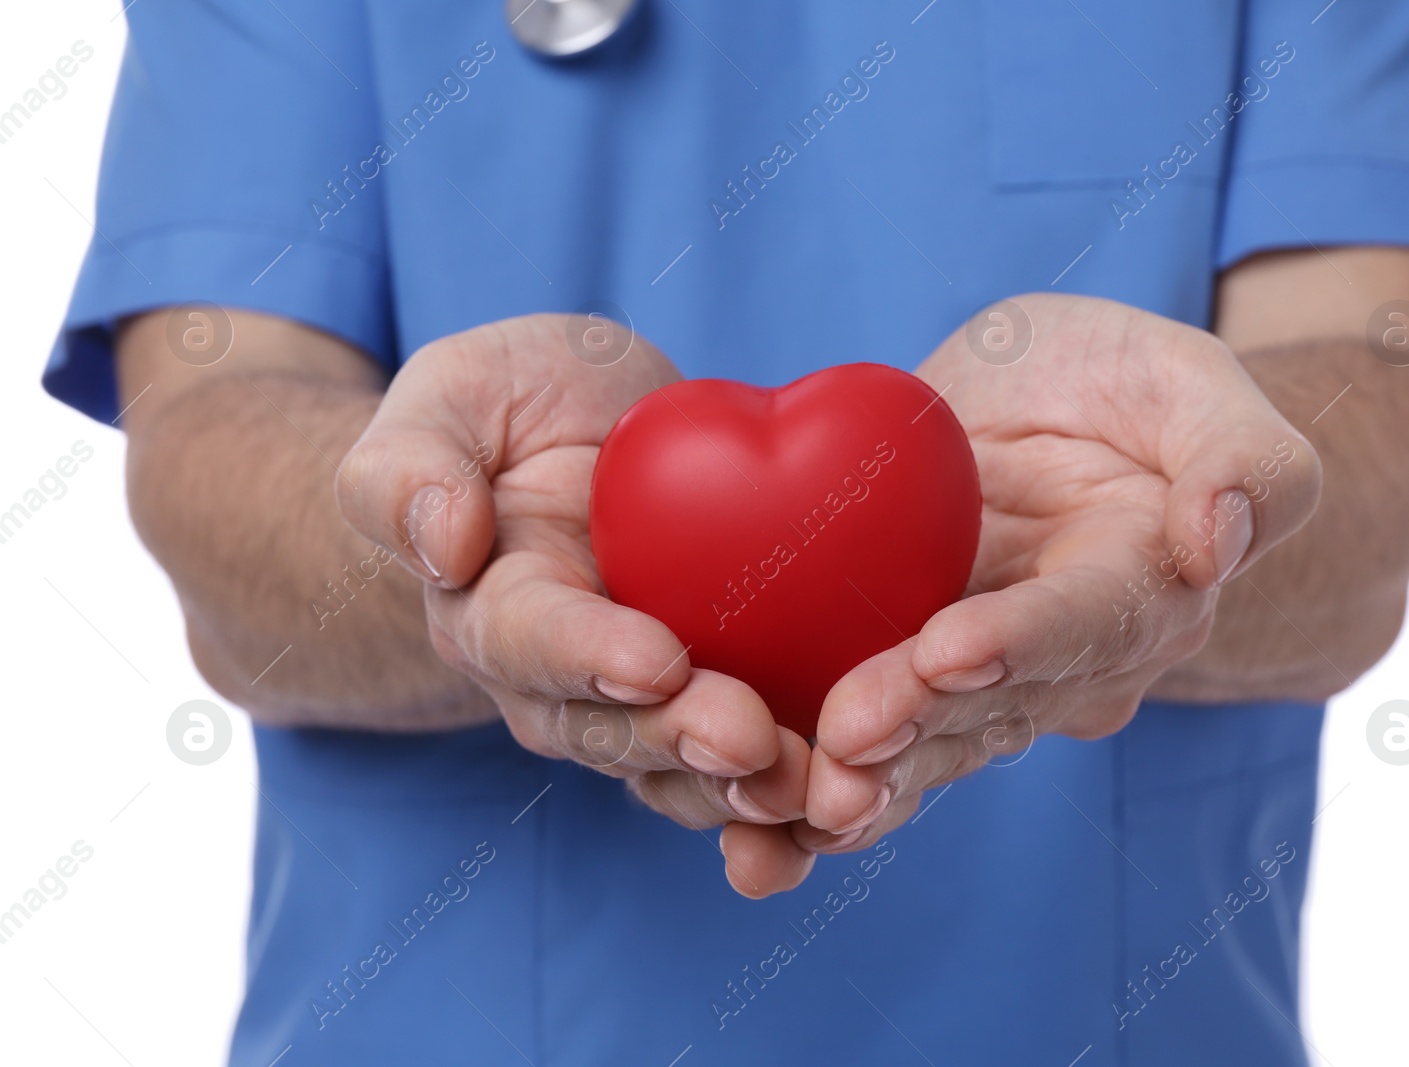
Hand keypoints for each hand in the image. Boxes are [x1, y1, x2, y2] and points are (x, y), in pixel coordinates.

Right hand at [336, 315, 814, 896]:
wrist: (581, 433)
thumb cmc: (509, 404)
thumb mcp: (451, 396)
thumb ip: (409, 466)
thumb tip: (441, 545)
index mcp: (494, 607)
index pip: (530, 642)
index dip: (589, 657)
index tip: (655, 661)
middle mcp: (564, 680)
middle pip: (616, 730)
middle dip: (683, 741)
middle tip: (753, 744)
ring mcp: (644, 700)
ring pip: (688, 767)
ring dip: (752, 787)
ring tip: (820, 791)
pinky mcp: (720, 694)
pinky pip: (756, 754)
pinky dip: (802, 786)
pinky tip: (860, 803)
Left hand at [797, 294, 1322, 852]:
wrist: (1058, 416)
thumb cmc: (1134, 389)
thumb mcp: (1196, 384)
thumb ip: (1243, 458)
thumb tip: (1218, 541)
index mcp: (1141, 592)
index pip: (1087, 623)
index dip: (1021, 640)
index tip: (950, 652)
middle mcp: (1064, 663)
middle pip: (991, 705)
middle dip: (918, 727)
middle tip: (847, 744)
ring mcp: (979, 679)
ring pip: (923, 742)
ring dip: (861, 778)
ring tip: (794, 803)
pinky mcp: (904, 672)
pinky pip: (861, 733)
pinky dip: (807, 779)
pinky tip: (751, 828)